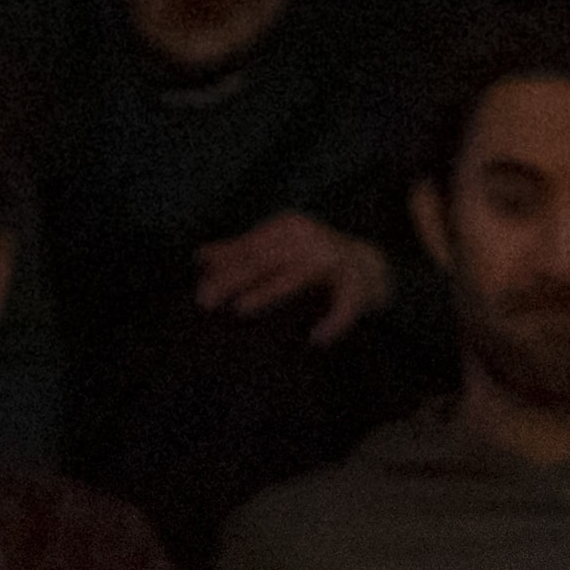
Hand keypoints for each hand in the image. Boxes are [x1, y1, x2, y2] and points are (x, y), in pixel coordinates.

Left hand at [188, 212, 396, 342]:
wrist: (372, 264)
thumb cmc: (314, 260)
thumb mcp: (278, 249)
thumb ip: (242, 252)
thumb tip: (200, 258)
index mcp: (287, 229)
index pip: (247, 248)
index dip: (222, 268)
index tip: (197, 290)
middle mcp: (309, 240)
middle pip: (262, 261)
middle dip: (231, 281)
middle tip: (205, 301)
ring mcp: (333, 261)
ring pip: (296, 278)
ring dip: (267, 294)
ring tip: (241, 309)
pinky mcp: (358, 285)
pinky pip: (344, 306)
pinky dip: (333, 323)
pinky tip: (316, 339)